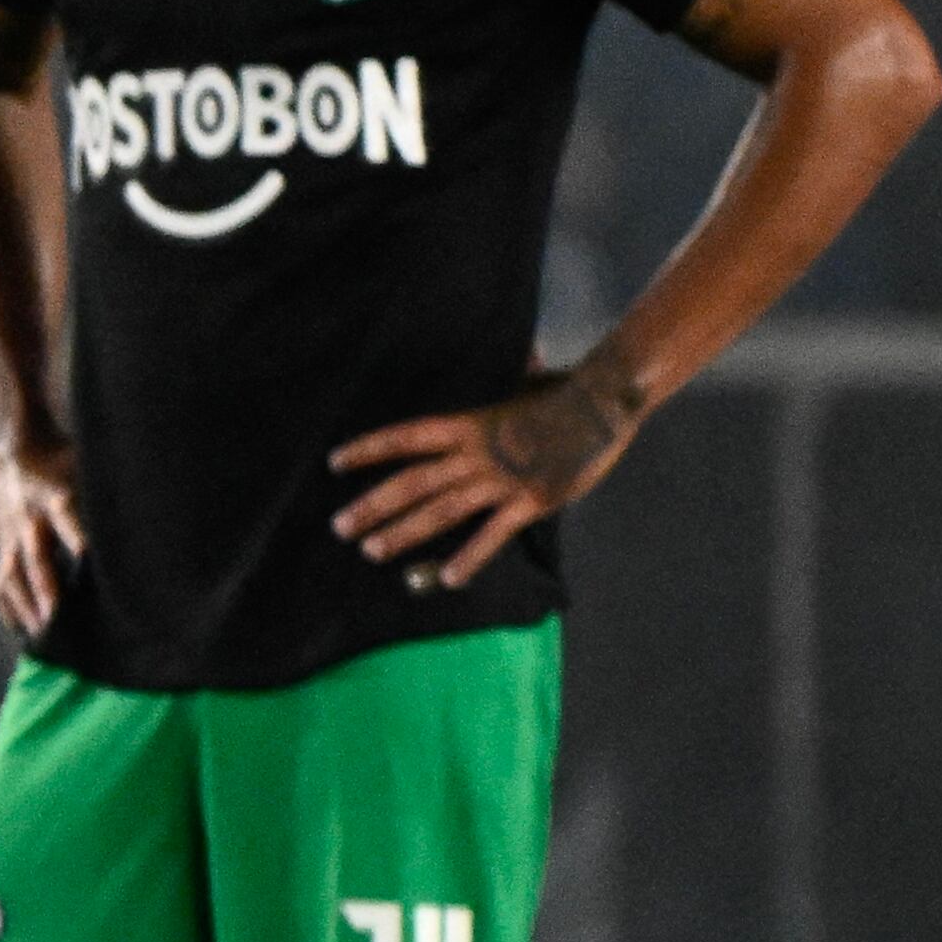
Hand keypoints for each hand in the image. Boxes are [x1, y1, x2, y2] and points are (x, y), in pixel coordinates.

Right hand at [0, 432, 86, 636]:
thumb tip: (151, 511)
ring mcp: (10, 535)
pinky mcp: (1, 547)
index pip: (67, 518)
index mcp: (56, 496)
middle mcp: (30, 518)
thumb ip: (106, 491)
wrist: (13, 455)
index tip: (88, 563)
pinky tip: (21, 629)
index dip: (77, 539)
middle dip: (45, 588)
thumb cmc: (62, 464)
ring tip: (40, 634)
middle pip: (35, 556)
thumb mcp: (84, 467)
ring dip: (25, 605)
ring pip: (11, 574)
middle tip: (54, 618)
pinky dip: (8, 607)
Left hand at [329, 357, 645, 590]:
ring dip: (402, 533)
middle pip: (411, 482)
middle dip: (372, 506)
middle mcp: (476, 452)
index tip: (335, 462)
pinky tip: (447, 579)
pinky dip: (469, 558)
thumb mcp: (518, 386)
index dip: (369, 449)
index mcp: (468, 423)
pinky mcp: (531, 501)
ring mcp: (502, 478)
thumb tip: (514, 362)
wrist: (606, 400)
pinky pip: (492, 535)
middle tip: (339, 527)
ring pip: (440, 511)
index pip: (405, 437)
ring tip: (370, 550)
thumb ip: (500, 392)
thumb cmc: (564, 392)